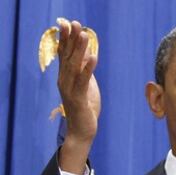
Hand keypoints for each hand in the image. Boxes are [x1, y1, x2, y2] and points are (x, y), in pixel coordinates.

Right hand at [57, 20, 100, 173]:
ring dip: (80, 50)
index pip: (65, 54)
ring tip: (85, 35)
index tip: (69, 24)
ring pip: (74, 66)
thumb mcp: (86, 86)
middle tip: (76, 23)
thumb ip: (85, 71)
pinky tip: (93, 58)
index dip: (67, 39)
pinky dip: (88, 69)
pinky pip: (83, 81)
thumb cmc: (85, 108)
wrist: (82, 131)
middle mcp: (64, 81)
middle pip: (68, 56)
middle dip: (72, 39)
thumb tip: (87, 56)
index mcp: (66, 77)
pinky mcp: (78, 98)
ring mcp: (69, 89)